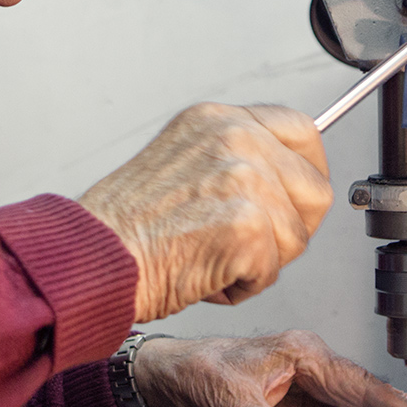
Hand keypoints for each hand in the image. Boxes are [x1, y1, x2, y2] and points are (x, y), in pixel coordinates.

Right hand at [79, 104, 331, 322]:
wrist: (92, 257)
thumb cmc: (124, 226)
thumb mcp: (181, 161)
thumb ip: (233, 159)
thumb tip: (286, 181)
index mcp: (219, 120)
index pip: (302, 130)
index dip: (307, 172)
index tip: (295, 199)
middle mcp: (236, 139)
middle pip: (314, 189)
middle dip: (290, 227)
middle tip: (247, 244)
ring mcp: (245, 180)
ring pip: (297, 237)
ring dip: (261, 262)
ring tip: (210, 257)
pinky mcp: (248, 226)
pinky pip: (272, 270)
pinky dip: (241, 286)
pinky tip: (203, 274)